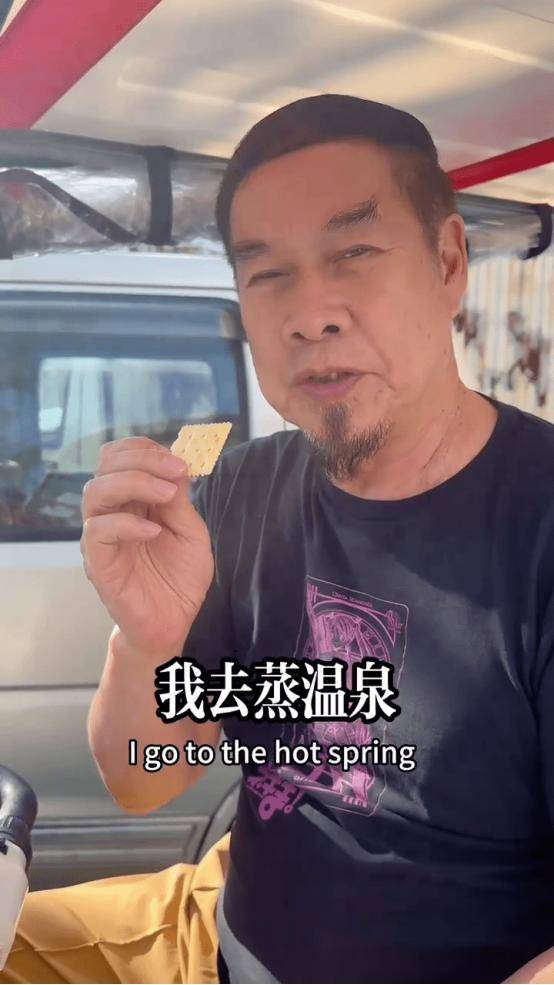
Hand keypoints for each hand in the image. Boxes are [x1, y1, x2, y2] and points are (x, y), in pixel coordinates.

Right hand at [81, 437, 213, 652]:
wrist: (172, 622)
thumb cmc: (179, 578)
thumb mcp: (190, 533)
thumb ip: (179, 502)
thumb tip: (175, 466)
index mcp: (133, 499)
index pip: (123, 456)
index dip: (148, 450)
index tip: (180, 462)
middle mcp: (113, 511)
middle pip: (106, 464)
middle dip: (143, 459)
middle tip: (176, 471)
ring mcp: (102, 536)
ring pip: (96, 491)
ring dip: (134, 482)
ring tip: (167, 494)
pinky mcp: (98, 561)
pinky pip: (98, 530)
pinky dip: (127, 524)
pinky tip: (154, 531)